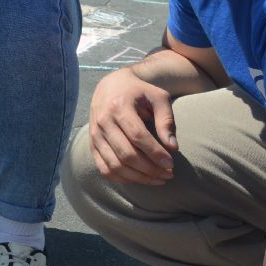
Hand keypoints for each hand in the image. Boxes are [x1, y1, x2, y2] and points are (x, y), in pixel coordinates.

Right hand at [87, 68, 178, 184]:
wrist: (111, 86)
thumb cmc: (139, 92)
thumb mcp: (158, 98)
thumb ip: (166, 120)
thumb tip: (173, 148)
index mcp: (119, 107)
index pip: (137, 136)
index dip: (155, 153)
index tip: (171, 164)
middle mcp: (103, 122)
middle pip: (126, 155)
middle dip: (150, 169)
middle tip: (168, 174)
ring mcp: (95, 135)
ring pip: (115, 166)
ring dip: (139, 178)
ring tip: (158, 179)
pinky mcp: (92, 145)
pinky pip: (105, 169)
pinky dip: (123, 178)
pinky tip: (140, 178)